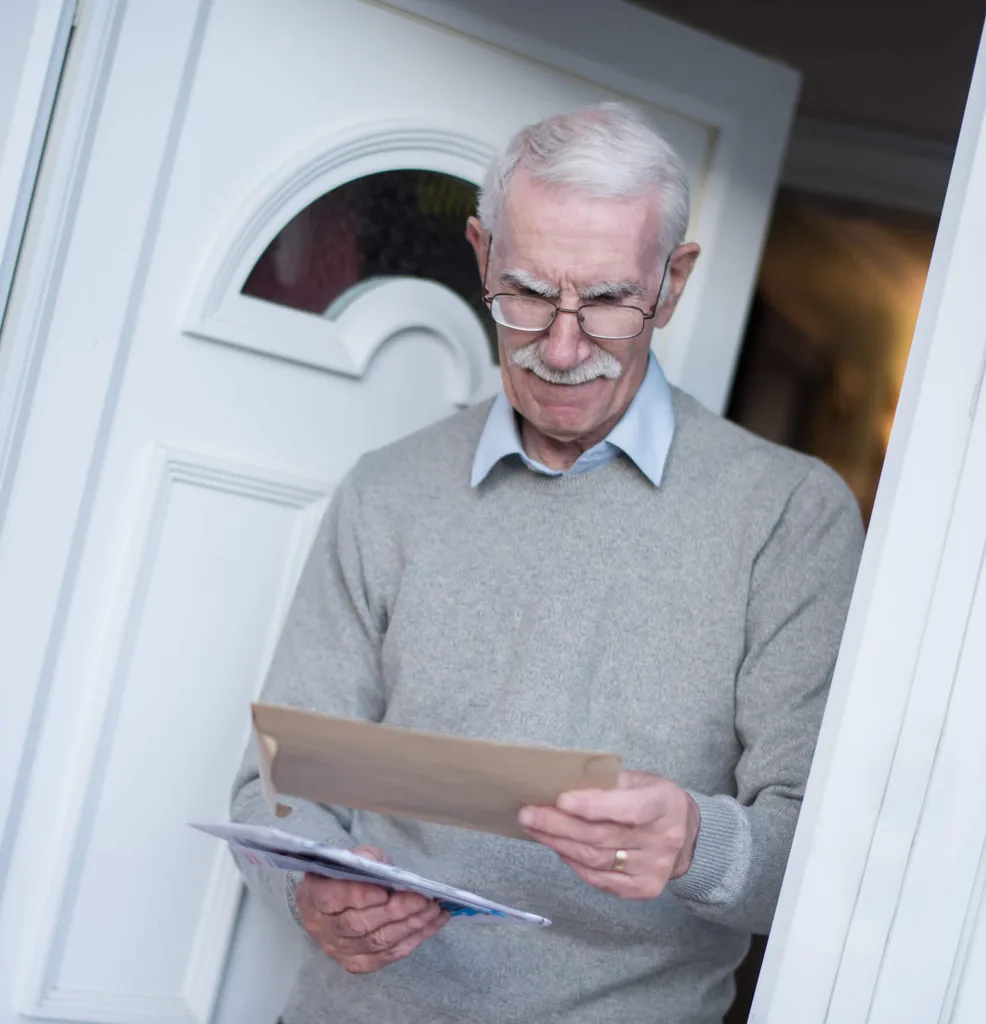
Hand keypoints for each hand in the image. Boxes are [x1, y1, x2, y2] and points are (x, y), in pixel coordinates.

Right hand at [295, 846, 449, 973]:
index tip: (385, 891)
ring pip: (376, 942)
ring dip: (409, 926)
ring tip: (434, 910)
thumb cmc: (347, 874)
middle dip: (396, 912)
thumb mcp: (353, 857)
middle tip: (424, 899)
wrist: (337, 899)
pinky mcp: (356, 963)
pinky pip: (386, 956)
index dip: (359, 896)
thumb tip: (385, 872)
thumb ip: (365, 860)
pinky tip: (431, 924)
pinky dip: (413, 940)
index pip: (332, 899)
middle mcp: (321, 927)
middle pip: (359, 924)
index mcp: (313, 895)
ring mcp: (338, 949)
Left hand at [518, 770, 700, 898]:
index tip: (560, 800)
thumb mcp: (641, 780)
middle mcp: (662, 840)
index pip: (627, 809)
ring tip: (534, 829)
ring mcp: (654, 868)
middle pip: (602, 837)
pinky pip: (602, 880)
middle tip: (528, 815)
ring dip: (559, 844)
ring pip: (597, 860)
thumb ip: (609, 783)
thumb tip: (564, 784)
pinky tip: (558, 848)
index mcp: (664, 804)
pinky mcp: (644, 888)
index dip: (592, 807)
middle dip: (559, 826)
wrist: (688, 835)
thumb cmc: (654, 800)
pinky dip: (575, 864)